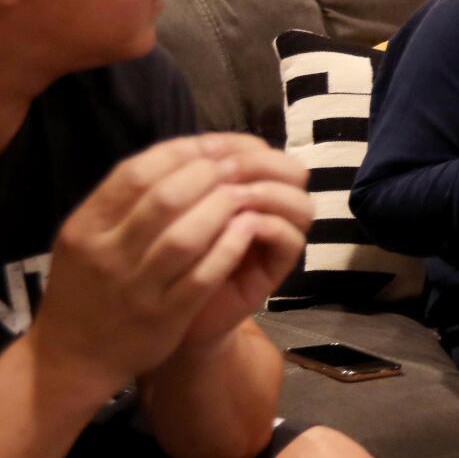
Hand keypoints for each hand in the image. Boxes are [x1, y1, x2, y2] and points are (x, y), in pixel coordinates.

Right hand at [33, 134, 308, 391]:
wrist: (72, 356)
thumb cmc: (86, 287)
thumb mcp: (85, 236)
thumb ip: (121, 199)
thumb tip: (182, 154)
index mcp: (85, 226)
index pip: (135, 173)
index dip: (181, 153)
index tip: (213, 146)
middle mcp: (106, 254)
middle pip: (164, 199)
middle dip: (209, 176)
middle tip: (237, 167)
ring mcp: (135, 289)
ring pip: (185, 237)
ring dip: (222, 209)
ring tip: (245, 194)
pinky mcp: (163, 318)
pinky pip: (201, 277)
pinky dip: (228, 249)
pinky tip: (247, 231)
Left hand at [176, 140, 309, 353]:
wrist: (159, 314)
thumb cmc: (157, 258)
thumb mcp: (162, 212)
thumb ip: (180, 179)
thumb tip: (199, 144)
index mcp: (239, 186)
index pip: (260, 150)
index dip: (242, 143)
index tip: (210, 147)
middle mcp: (264, 208)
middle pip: (291, 171)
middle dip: (261, 164)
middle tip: (229, 169)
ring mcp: (273, 239)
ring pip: (301, 204)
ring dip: (270, 194)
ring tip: (237, 196)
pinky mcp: (274, 270)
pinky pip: (290, 241)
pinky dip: (270, 227)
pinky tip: (243, 225)